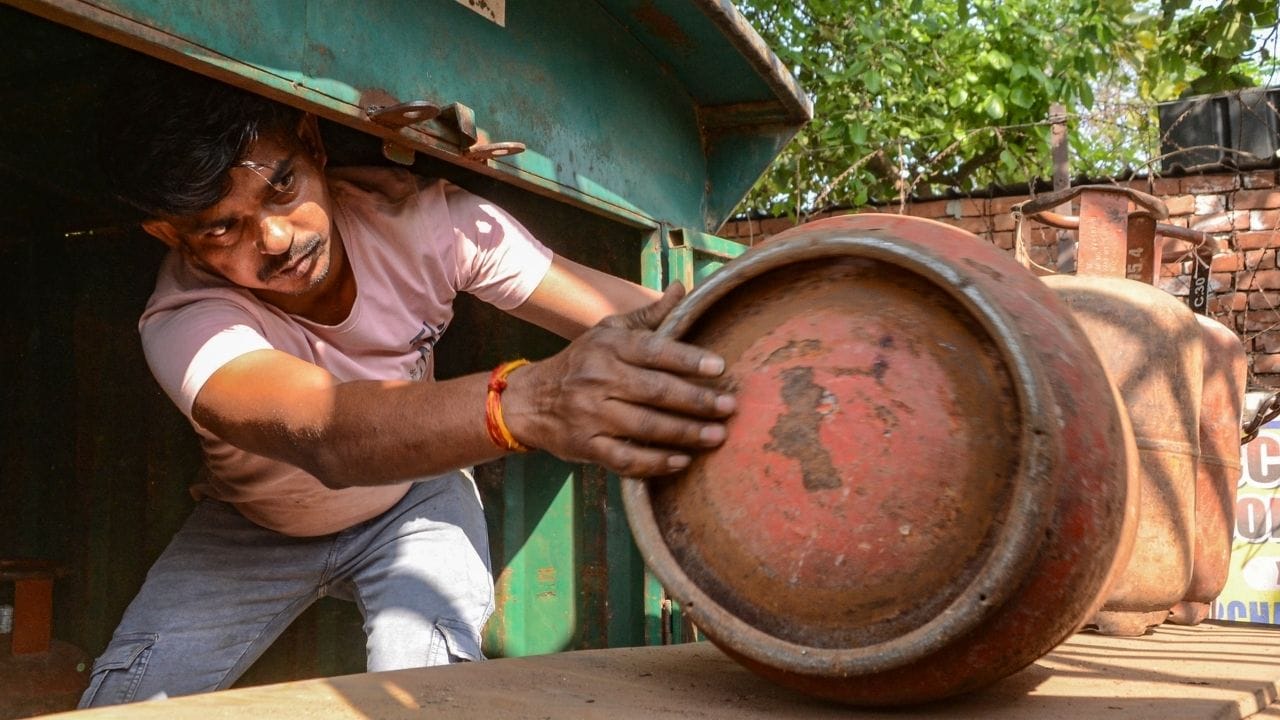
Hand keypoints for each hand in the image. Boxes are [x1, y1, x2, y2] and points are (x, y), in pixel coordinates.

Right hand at [502, 283, 735, 476]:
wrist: (531, 400)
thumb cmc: (582, 362)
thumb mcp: (608, 331)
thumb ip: (648, 316)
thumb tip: (683, 288)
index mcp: (608, 347)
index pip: (653, 350)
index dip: (688, 359)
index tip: (719, 368)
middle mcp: (598, 379)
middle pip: (655, 391)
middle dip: (697, 401)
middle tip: (729, 407)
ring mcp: (591, 415)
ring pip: (645, 427)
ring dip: (685, 433)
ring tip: (717, 436)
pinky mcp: (586, 446)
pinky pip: (626, 458)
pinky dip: (655, 463)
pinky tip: (681, 461)